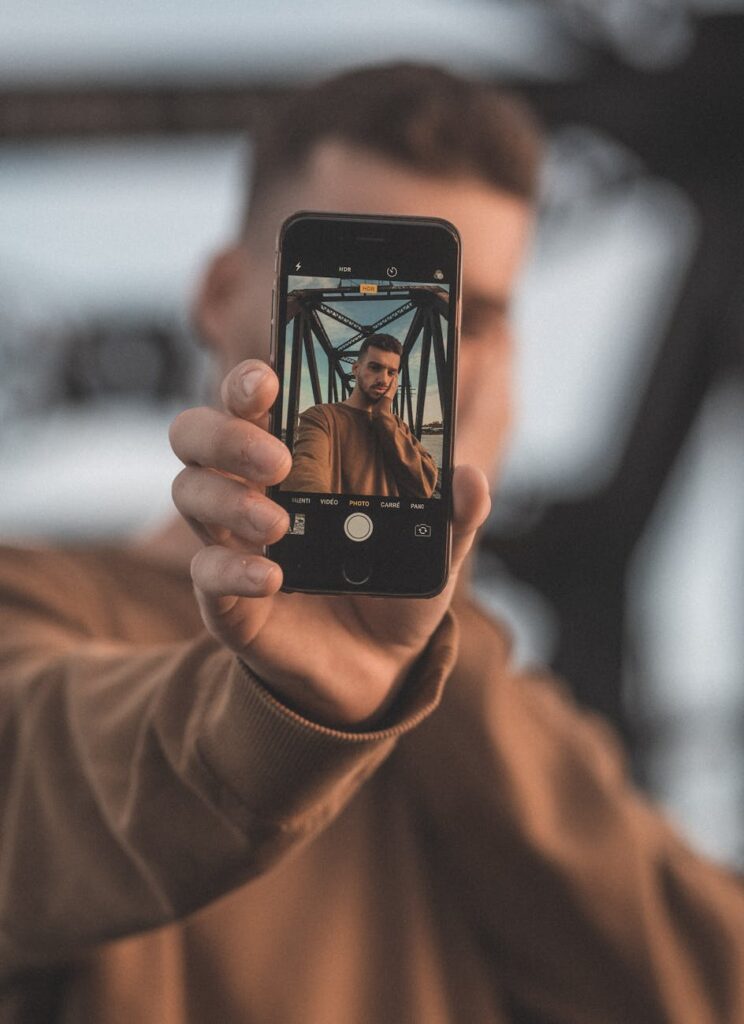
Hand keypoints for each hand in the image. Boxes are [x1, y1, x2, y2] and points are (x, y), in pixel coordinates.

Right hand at [170, 360, 489, 727]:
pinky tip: (271, 577)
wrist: (376, 661)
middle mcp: (250, 487)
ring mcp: (230, 539)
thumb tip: (469, 479)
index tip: (269, 380)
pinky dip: (230, 570)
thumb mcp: (434, 547)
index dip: (248, 382)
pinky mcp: (226, 596)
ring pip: (189, 491)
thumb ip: (453, 513)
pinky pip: (205, 572)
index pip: (250, 401)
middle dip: (227, 434)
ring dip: (228, 499)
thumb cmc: (392, 581)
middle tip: (277, 461)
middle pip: (197, 434)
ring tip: (277, 523)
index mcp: (295, 457)